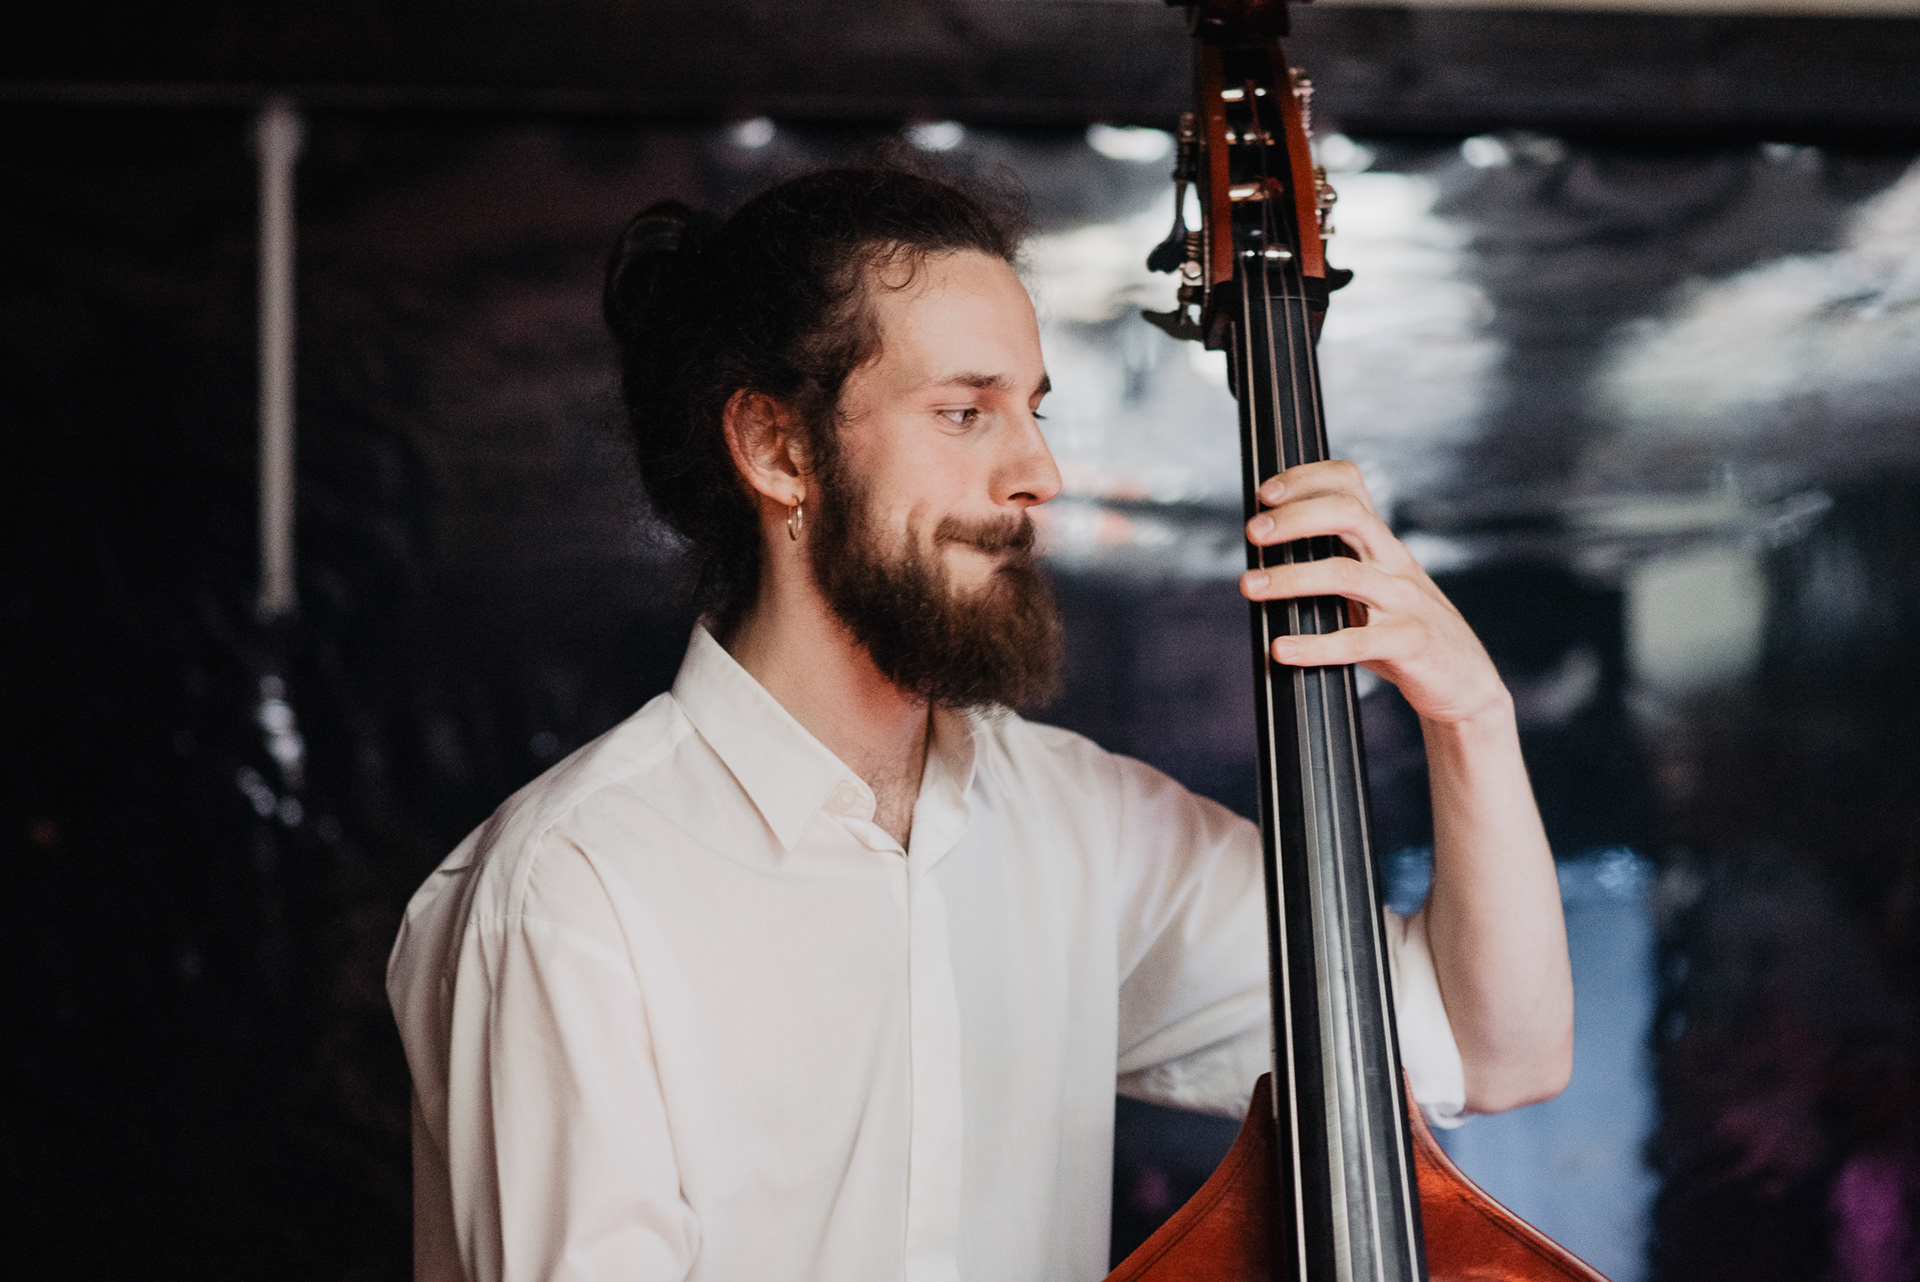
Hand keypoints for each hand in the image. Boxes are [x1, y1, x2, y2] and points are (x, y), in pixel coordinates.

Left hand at [1238, 460, 1507, 726]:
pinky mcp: (1410, 642)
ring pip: (1346, 574)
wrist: (1466, 681)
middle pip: (1348, 515)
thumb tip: (1262, 561)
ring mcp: (1405, 601)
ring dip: (1291, 577)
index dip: (1306, 479)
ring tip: (1250, 586)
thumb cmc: (1404, 633)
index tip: (1265, 494)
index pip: (1350, 486)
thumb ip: (1332, 568)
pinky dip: (1315, 646)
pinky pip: (1358, 641)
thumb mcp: (1372, 589)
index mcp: (1381, 545)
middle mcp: (1394, 563)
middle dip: (1296, 517)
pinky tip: (1282, 649)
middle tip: (1253, 532)